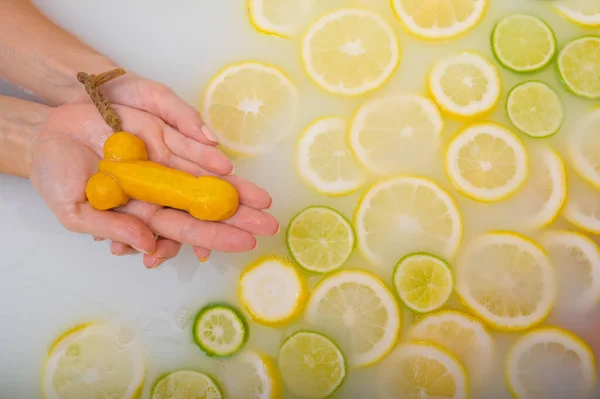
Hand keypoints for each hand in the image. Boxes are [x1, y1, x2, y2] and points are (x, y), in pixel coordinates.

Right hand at [29, 102, 278, 267]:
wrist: (47, 135)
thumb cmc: (56, 176)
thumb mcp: (75, 209)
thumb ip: (111, 226)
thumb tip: (147, 244)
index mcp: (141, 214)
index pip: (186, 228)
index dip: (216, 235)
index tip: (246, 241)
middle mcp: (158, 192)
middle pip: (205, 206)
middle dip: (237, 216)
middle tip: (270, 224)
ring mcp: (161, 165)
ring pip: (204, 178)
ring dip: (234, 188)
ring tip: (264, 199)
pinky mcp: (158, 137)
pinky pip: (187, 149)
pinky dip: (207, 157)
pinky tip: (230, 168)